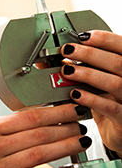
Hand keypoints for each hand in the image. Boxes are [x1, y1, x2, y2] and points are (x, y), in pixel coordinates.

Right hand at [0, 104, 90, 167]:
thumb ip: (11, 124)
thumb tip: (40, 116)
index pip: (28, 116)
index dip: (54, 112)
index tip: (69, 109)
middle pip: (36, 134)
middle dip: (63, 127)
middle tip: (79, 123)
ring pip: (36, 155)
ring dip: (62, 147)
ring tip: (79, 140)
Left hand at [61, 30, 121, 156]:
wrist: (117, 131)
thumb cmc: (106, 101)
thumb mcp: (94, 81)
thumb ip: (79, 67)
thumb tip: (52, 57)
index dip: (105, 39)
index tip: (83, 36)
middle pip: (117, 62)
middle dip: (90, 54)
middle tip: (68, 50)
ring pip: (115, 83)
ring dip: (88, 74)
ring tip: (67, 71)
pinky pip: (110, 107)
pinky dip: (91, 99)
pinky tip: (75, 94)